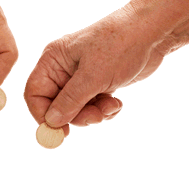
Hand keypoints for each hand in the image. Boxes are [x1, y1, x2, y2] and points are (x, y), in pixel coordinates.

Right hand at [24, 5, 167, 134]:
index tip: (58, 131)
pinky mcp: (96, 86)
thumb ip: (70, 101)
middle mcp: (63, 71)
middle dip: (77, 116)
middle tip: (95, 118)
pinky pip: (91, 109)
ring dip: (94, 114)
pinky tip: (116, 103)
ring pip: (76, 111)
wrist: (153, 34)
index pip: (35, 94)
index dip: (43, 115)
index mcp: (53, 61)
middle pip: (56, 107)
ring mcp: (80, 79)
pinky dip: (104, 111)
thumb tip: (51, 122)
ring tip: (111, 106)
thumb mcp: (93, 75)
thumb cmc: (121, 44)